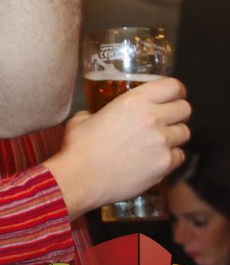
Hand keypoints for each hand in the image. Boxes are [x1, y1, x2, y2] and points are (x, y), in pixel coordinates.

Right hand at [43, 77, 190, 217]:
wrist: (80, 178)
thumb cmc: (78, 147)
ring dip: (174, 136)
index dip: (176, 91)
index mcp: (133, 101)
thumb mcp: (84, 118)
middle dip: (177, 113)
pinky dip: (170, 157)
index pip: (173, 86)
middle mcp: (152, 118)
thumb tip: (99, 116)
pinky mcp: (165, 164)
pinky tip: (153, 159)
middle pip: (185, 108)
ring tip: (158, 142)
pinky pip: (179, 156)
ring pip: (185, 133)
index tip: (174, 96)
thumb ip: (100, 112)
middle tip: (167, 119)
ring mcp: (161, 142)